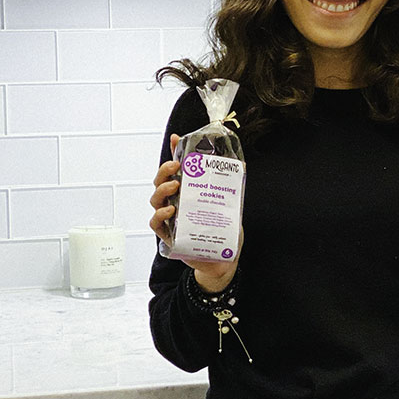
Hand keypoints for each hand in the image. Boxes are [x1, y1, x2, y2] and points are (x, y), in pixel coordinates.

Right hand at [150, 133, 237, 292]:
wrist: (223, 260)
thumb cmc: (223, 232)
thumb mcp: (230, 207)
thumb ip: (232, 189)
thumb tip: (242, 166)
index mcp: (188, 192)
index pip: (178, 170)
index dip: (174, 152)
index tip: (176, 138)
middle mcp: (176, 202)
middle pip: (161, 182)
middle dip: (165, 170)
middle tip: (176, 166)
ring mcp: (170, 219)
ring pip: (156, 200)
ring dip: (162, 189)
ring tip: (175, 185)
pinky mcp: (169, 235)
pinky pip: (156, 223)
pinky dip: (160, 215)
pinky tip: (171, 210)